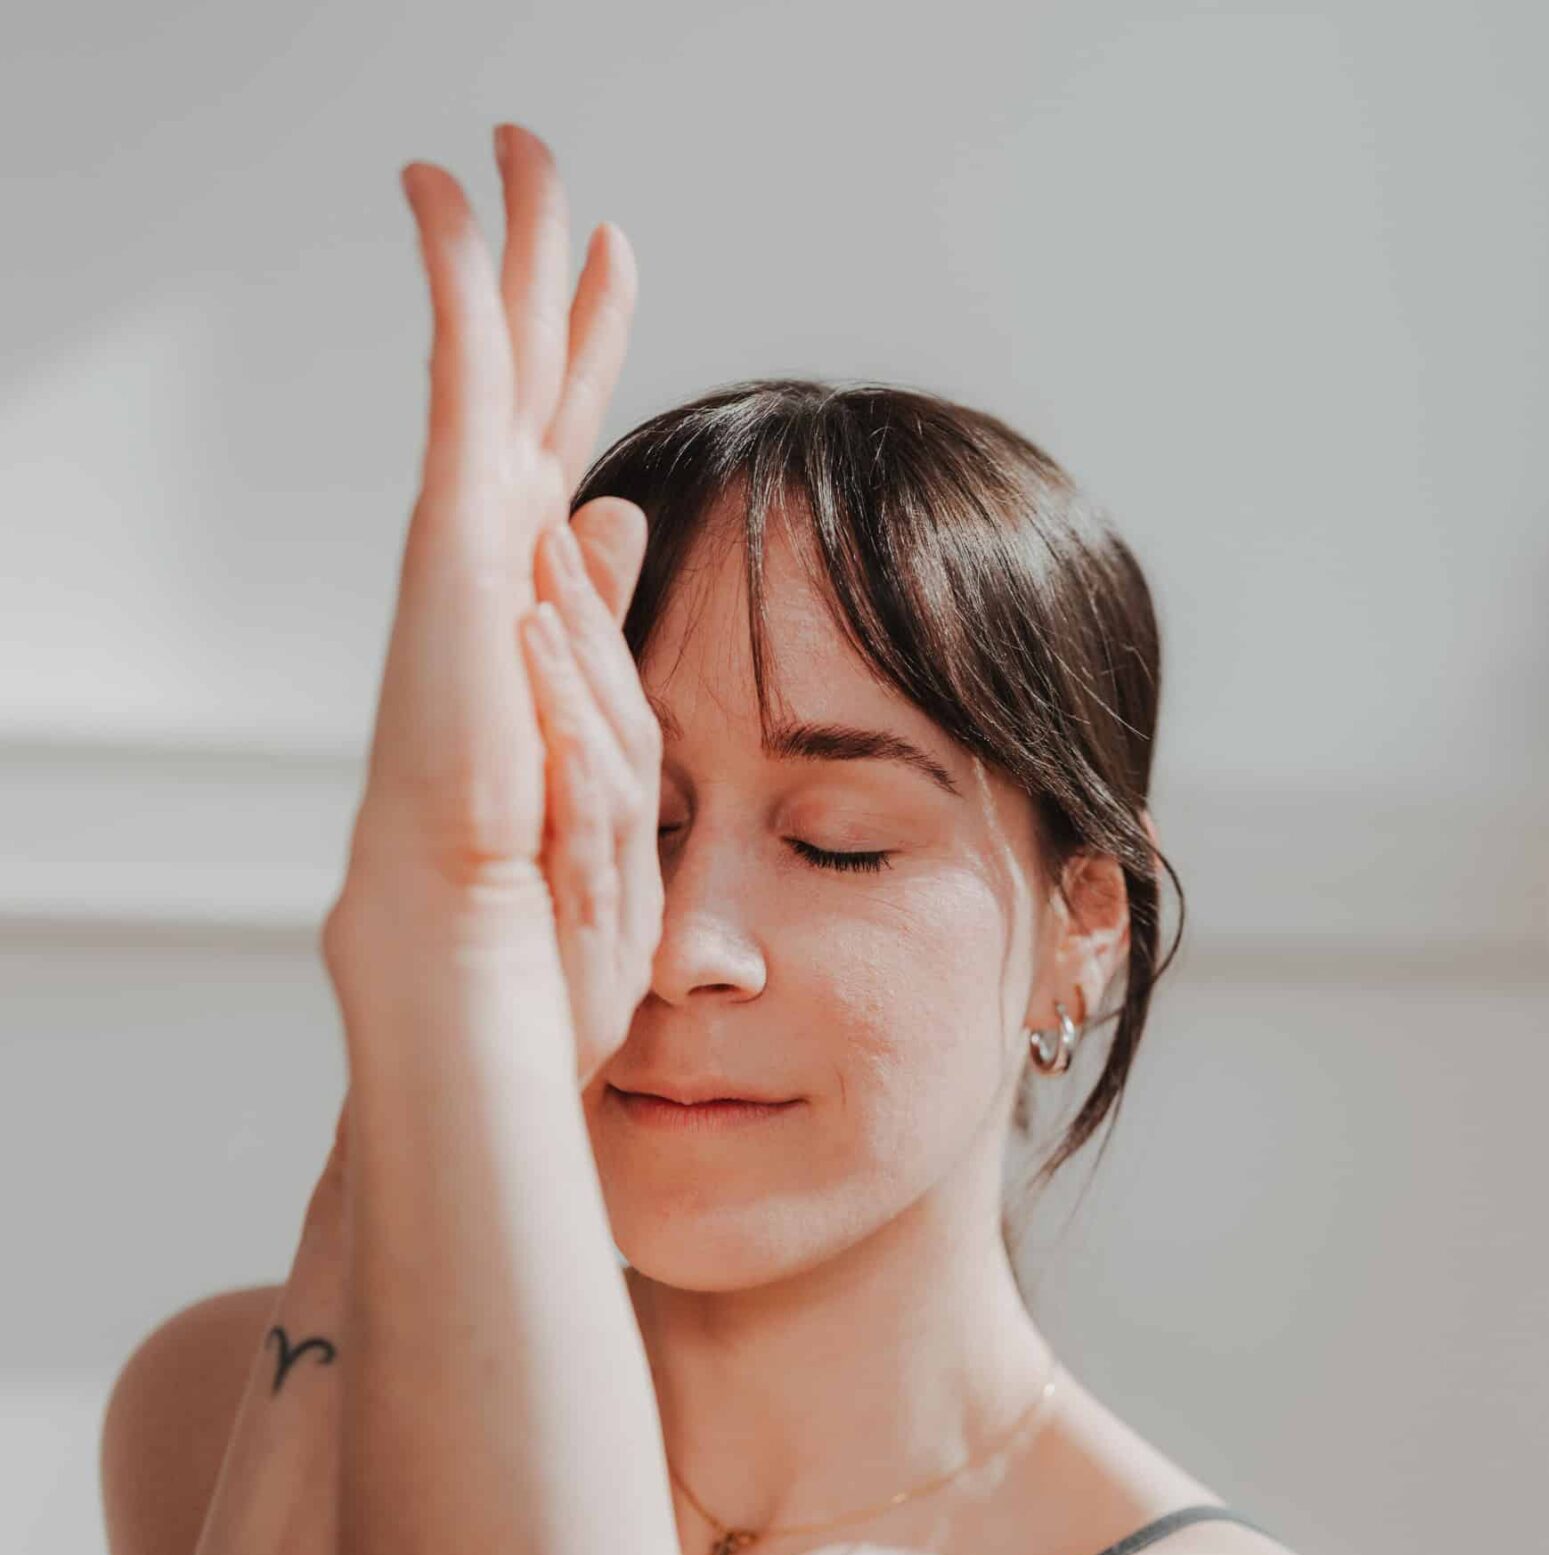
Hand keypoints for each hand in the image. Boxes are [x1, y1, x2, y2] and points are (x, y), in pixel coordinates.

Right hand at [332, 126, 663, 1085]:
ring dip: (499, 251)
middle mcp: (492, 559)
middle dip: (534, 270)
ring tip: (503, 145)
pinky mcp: (452, 548)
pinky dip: (455, 297)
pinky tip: (449, 206)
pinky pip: (459, 391)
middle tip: (532, 157)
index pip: (565, 449)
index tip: (607, 263)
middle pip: (525, 384)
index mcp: (533, 601)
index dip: (584, 352)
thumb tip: (618, 515)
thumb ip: (598, 607)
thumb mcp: (597, 718)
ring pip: (490, 363)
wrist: (477, 933)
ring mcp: (465, 547)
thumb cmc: (532, 875)